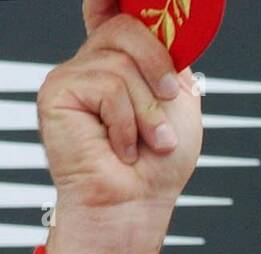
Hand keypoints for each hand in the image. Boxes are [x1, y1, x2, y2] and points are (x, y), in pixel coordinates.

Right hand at [42, 1, 203, 253]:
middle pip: (129, 28)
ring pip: (124, 63)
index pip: (112, 11)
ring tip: (148, 141)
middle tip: (168, 103)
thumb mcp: (179, 106)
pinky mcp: (58, 91)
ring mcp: (74, 75)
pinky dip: (128, 122)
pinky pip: (108, 86)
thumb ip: (171, 63)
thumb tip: (166, 30)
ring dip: (149, 111)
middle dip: (160, 68)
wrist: (136, 203)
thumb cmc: (158, 165)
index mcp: (122, 63)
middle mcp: (94, 63)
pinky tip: (122, 146)